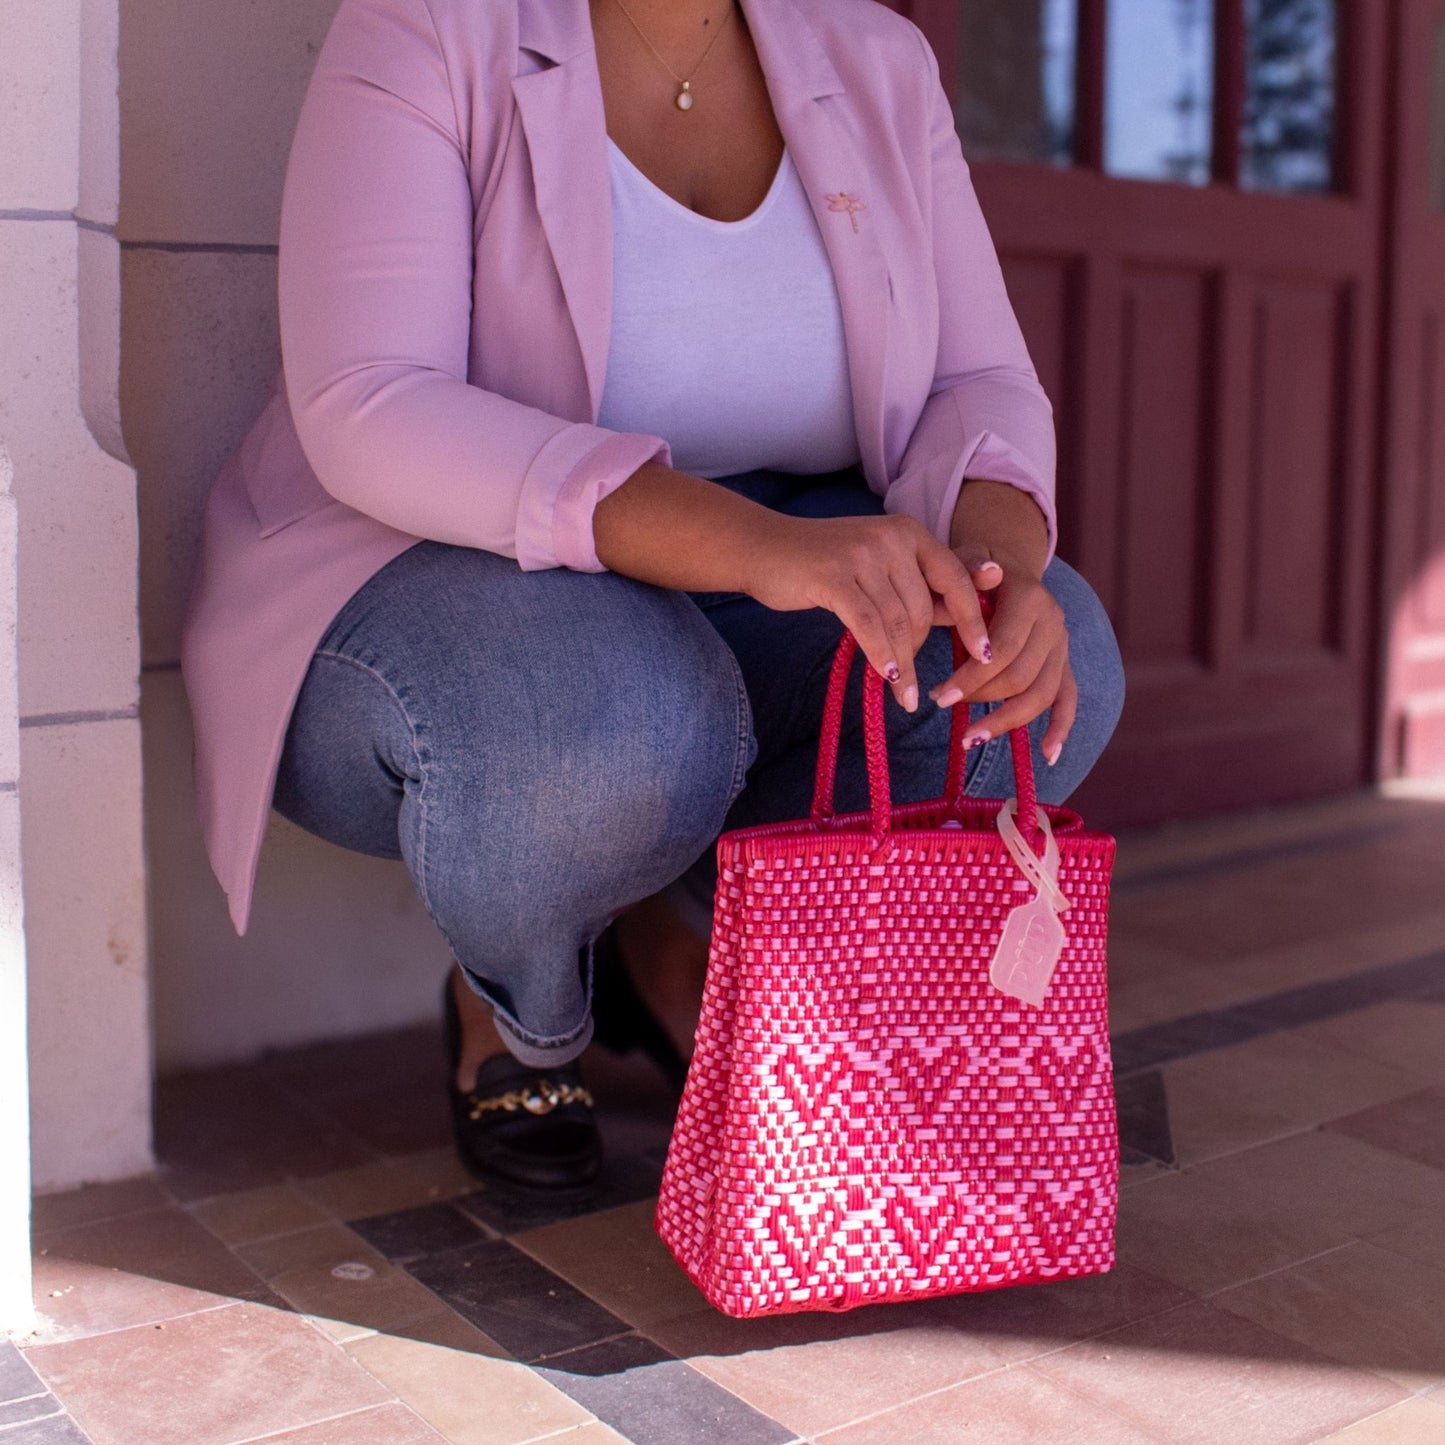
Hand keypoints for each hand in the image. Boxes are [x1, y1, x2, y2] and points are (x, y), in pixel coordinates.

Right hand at [741, 512, 990, 712]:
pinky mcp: (834, 576)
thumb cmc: (826, 565)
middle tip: (906, 671)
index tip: (987, 655)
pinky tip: (886, 677)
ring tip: (903, 691)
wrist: (764, 548)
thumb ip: (923, 589)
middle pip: (922, 608)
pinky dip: (880, 654)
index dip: (974, 619)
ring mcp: (862, 555)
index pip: (955, 577)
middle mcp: (890, 538)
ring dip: (902, 663)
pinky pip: (868, 625)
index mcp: (908, 532)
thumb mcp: (881, 569)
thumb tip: (970, 619)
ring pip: (897, 622)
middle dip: (919, 648)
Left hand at [930, 544, 1074, 765]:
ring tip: (970, 739)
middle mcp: (1054, 624)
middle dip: (980, 697)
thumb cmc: (975, 571)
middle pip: (1021, 675)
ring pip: (1041, 694)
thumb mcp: (966, 561)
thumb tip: (988, 572)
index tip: (939, 696)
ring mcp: (1062, 647)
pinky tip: (1047, 755)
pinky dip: (1061, 728)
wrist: (1006, 570)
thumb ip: (971, 570)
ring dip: (1007, 721)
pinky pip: (1068, 700)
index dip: (973, 676)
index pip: (1005, 648)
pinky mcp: (1063, 665)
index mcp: (1031, 598)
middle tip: (942, 704)